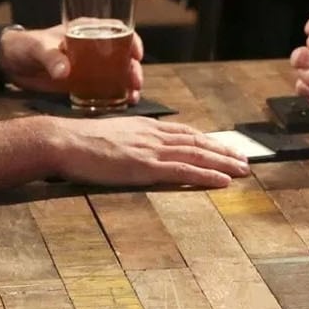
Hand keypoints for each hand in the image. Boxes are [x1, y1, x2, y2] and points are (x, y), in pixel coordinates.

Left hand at [2, 23, 145, 99]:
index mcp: (86, 30)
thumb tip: (64, 72)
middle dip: (134, 69)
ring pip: (117, 73)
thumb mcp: (37, 48)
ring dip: (128, 85)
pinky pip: (104, 88)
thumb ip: (51, 58)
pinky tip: (121, 105)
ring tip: (132, 98)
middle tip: (135, 83)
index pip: (117, 29)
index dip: (131, 40)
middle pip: (123, 54)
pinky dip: (114, 96)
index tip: (136, 54)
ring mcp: (89, 66)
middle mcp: (93, 46)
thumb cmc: (24, 46)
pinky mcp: (82, 82)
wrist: (9, 63)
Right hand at [46, 116, 250, 188]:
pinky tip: (222, 180)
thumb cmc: (80, 141)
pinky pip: (183, 171)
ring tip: (242, 170)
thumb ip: (131, 140)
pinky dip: (206, 175)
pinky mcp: (145, 167)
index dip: (208, 141)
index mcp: (146, 127)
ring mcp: (150, 150)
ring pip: (196, 155)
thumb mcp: (112, 135)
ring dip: (223, 162)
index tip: (224, 147)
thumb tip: (139, 148)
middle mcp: (153, 135)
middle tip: (245, 160)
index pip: (186, 133)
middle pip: (198, 142)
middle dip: (223, 151)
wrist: (64, 141)